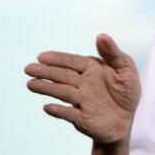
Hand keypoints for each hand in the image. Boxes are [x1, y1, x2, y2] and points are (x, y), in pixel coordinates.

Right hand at [25, 34, 140, 143]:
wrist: (126, 119)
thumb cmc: (126, 91)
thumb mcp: (126, 68)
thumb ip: (113, 53)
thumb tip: (101, 36)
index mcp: (91, 69)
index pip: (72, 61)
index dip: (57, 59)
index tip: (41, 56)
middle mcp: (83, 84)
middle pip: (62, 76)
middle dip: (46, 72)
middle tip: (28, 68)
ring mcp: (81, 101)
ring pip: (62, 93)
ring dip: (47, 89)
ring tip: (31, 84)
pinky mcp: (82, 118)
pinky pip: (69, 114)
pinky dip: (59, 111)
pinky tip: (48, 107)